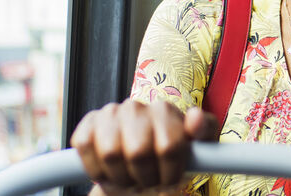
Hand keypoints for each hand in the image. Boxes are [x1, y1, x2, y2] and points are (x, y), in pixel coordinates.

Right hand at [70, 100, 218, 195]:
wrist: (137, 165)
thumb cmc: (170, 156)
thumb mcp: (197, 147)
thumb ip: (205, 130)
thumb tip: (195, 117)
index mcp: (165, 111)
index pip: (169, 147)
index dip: (169, 173)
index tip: (169, 179)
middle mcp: (136, 107)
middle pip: (138, 153)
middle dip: (145, 177)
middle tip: (148, 181)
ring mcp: (110, 114)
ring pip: (110, 153)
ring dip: (121, 177)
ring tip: (131, 178)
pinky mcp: (88, 125)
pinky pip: (85, 148)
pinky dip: (97, 169)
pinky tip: (110, 171)